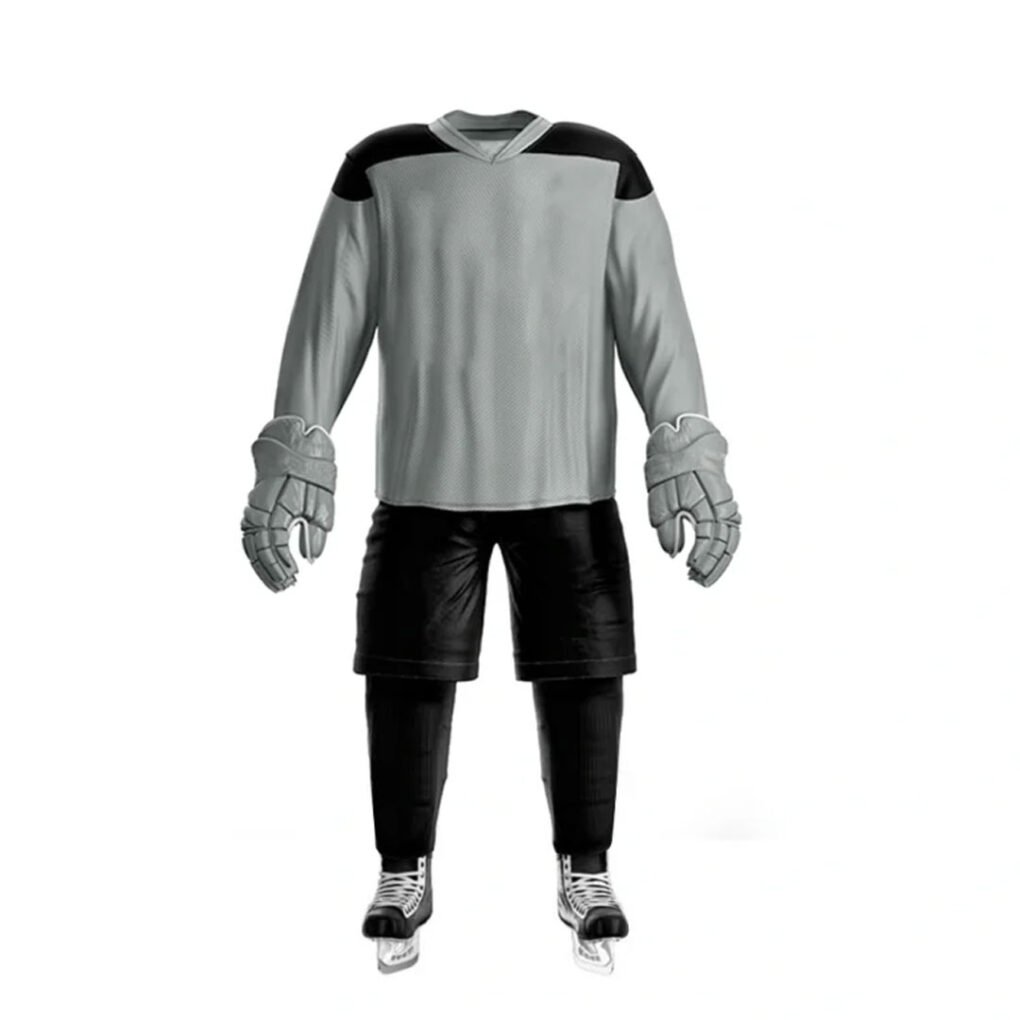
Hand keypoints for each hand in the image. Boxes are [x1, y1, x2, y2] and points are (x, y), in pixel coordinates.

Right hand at [240, 416, 336, 592]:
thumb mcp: (322, 501)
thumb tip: (311, 559)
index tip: (295, 576)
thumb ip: (316, 530)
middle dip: (271, 572)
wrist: (293, 438)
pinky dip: (256, 554)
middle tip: (286, 587)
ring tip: (278, 584)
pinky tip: (267, 568)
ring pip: (250, 544)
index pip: (273, 545)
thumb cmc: (311, 468)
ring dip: (262, 567)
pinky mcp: (255, 506)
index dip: (282, 564)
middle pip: (258, 549)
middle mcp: (258, 509)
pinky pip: (250, 535)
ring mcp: (253, 507)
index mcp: (274, 506)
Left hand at [645, 415, 740, 586]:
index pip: (709, 540)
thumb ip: (667, 527)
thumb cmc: (669, 464)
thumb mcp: (659, 497)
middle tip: (698, 581)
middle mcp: (721, 503)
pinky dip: (727, 544)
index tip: (689, 571)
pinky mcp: (724, 498)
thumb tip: (673, 553)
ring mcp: (725, 500)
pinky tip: (718, 555)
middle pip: (725, 543)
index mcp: (705, 503)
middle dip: (713, 565)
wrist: (684, 435)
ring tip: (706, 575)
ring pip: (732, 536)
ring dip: (721, 558)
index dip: (701, 559)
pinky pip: (732, 525)